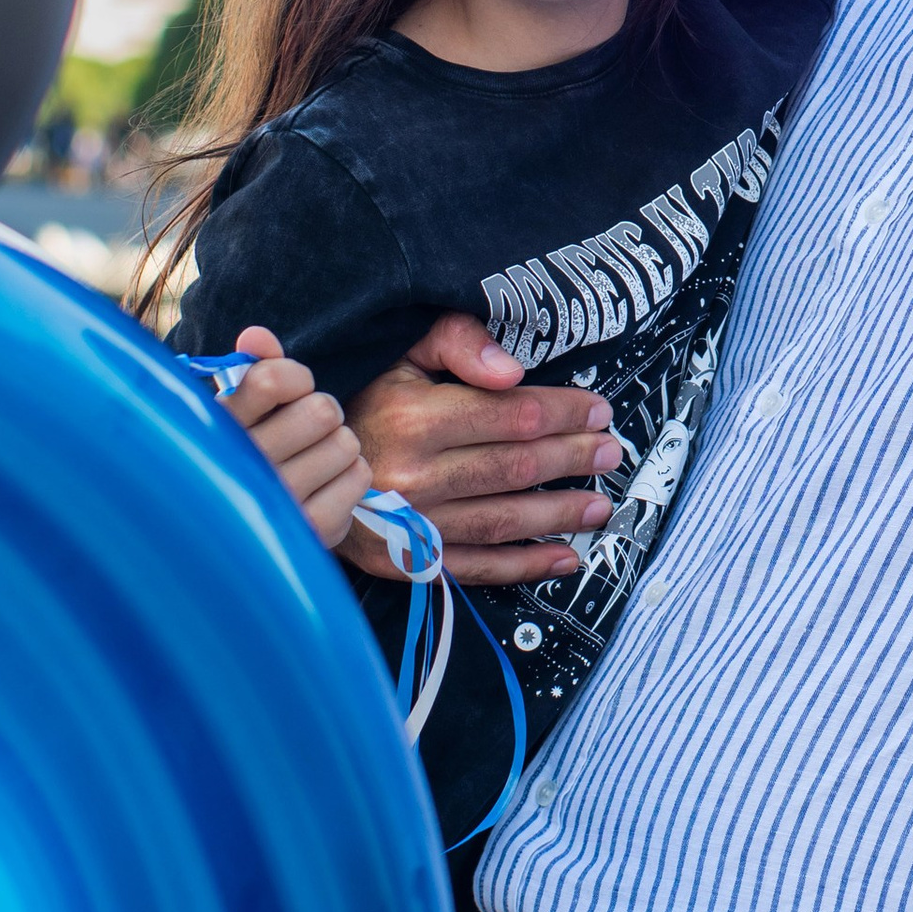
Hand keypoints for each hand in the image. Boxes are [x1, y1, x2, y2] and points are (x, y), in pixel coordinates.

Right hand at [220, 326, 370, 549]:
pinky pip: (359, 477)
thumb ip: (251, 369)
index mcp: (219, 432)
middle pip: (321, 411)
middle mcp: (243, 469)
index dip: (295, 377)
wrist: (228, 542)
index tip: (291, 391)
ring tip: (313, 460)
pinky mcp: (310, 532)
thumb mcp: (236, 414)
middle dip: (322, 413)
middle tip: (306, 430)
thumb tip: (256, 335)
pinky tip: (324, 487)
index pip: (271, 380)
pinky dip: (349, 477)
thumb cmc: (240, 460)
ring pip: (346, 442)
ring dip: (338, 446)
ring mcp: (277, 504)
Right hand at [341, 312, 626, 586]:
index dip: (565, 412)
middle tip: (610, 453)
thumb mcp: (404, 355)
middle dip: (573, 459)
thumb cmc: (365, 403)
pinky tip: (563, 558)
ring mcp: (411, 524)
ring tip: (599, 505)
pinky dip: (525, 566)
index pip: (513, 415)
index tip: (598, 411)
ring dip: (560, 515)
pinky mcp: (407, 561)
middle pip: (516, 468)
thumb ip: (460, 344)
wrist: (302, 467)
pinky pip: (478, 567)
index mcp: (415, 418)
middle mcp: (414, 475)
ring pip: (504, 521)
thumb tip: (513, 370)